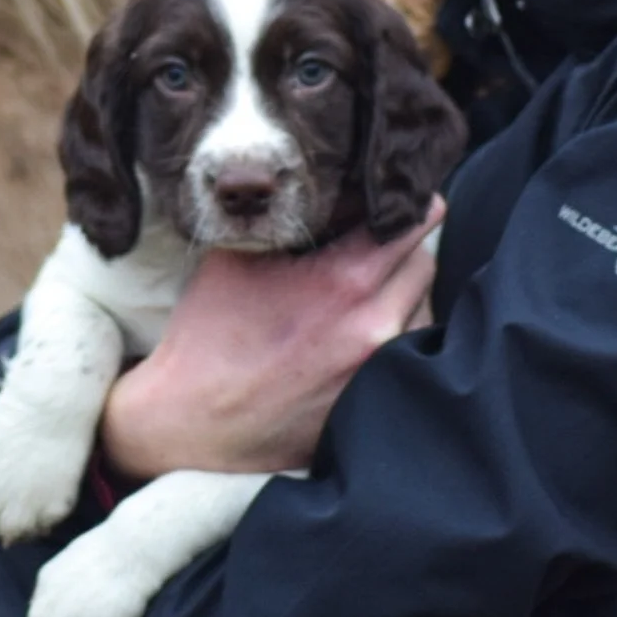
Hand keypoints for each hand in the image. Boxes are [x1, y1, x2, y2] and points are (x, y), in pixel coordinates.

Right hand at [100, 198, 442, 479]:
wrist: (191, 425)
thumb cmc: (209, 335)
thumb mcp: (241, 256)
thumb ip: (293, 218)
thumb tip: (336, 191)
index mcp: (346, 281)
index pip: (414, 223)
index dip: (412, 203)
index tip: (405, 198)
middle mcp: (375, 325)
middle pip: (425, 262)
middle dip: (404, 245)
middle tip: (377, 238)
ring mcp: (379, 369)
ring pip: (423, 307)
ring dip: (403, 290)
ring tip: (365, 287)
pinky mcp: (374, 400)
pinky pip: (409, 351)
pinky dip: (396, 331)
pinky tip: (361, 328)